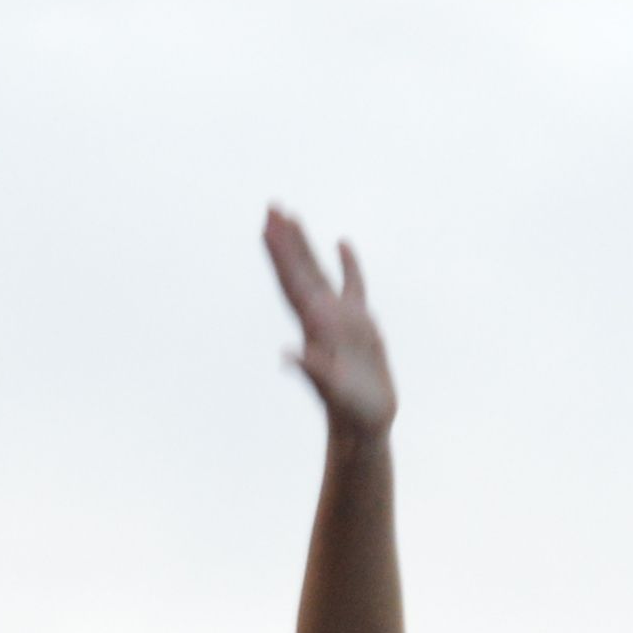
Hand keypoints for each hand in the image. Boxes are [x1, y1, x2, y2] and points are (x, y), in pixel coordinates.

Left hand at [264, 209, 395, 435]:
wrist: (363, 426)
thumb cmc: (349, 412)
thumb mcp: (333, 391)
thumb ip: (313, 371)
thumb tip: (289, 355)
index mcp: (314, 326)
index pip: (292, 281)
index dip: (281, 254)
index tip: (269, 226)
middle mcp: (322, 317)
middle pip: (299, 269)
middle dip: (286, 239)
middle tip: (271, 206)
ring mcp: (340, 318)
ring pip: (319, 271)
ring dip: (304, 245)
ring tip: (292, 216)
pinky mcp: (360, 324)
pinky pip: (353, 284)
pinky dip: (348, 263)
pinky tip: (342, 243)